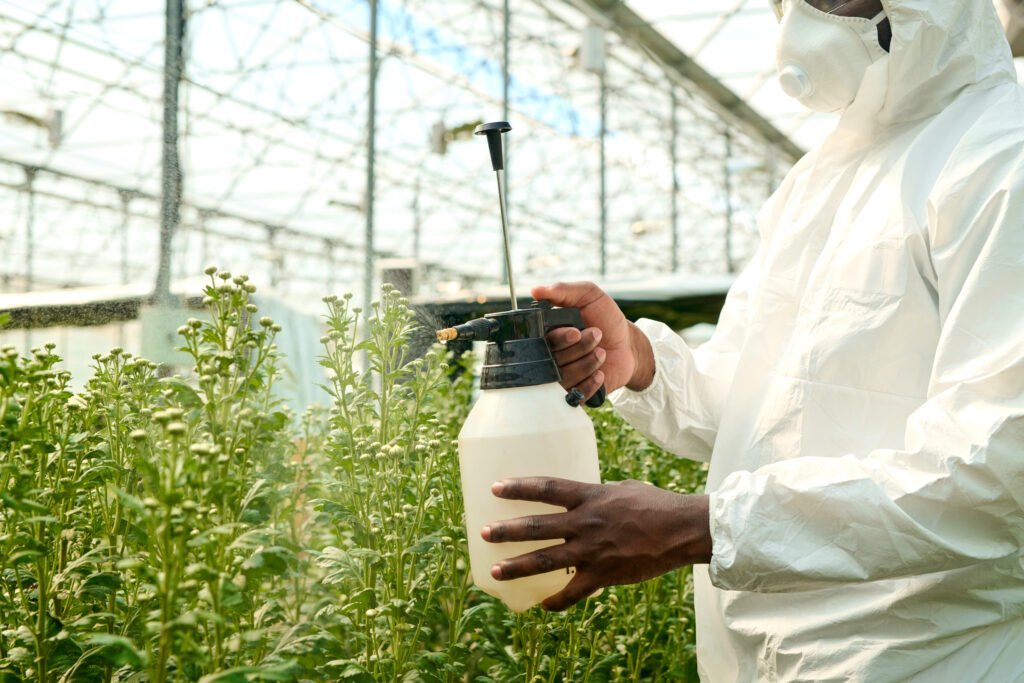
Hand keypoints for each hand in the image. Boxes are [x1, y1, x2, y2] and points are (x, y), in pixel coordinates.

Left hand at [481, 477, 710, 610]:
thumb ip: (598, 493)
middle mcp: (585, 522)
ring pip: (546, 560)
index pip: (546, 487)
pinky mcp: (603, 574)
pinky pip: (573, 593)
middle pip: (536, 526)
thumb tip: (586, 495)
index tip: (495, 487)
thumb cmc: (656, 503)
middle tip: (483, 532)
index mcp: (589, 496)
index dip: (519, 487)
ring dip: (518, 567)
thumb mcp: (622, 488)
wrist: (681, 529)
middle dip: (506, 530)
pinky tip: (541, 605)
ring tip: (495, 571)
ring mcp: (592, 550)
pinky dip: (556, 601)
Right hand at [532, 282, 654, 399]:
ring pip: (564, 377)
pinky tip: (601, 373)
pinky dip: (589, 384)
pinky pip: (574, 395)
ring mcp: (562, 377)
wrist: (628, 345)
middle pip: (552, 360)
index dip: (560, 338)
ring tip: (602, 353)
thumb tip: (535, 290)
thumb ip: (563, 290)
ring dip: (588, 363)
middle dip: (580, 347)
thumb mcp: (589, 296)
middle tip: (597, 335)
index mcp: (548, 334)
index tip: (576, 331)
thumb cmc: (606, 319)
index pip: (541, 341)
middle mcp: (550, 357)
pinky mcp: (575, 393)